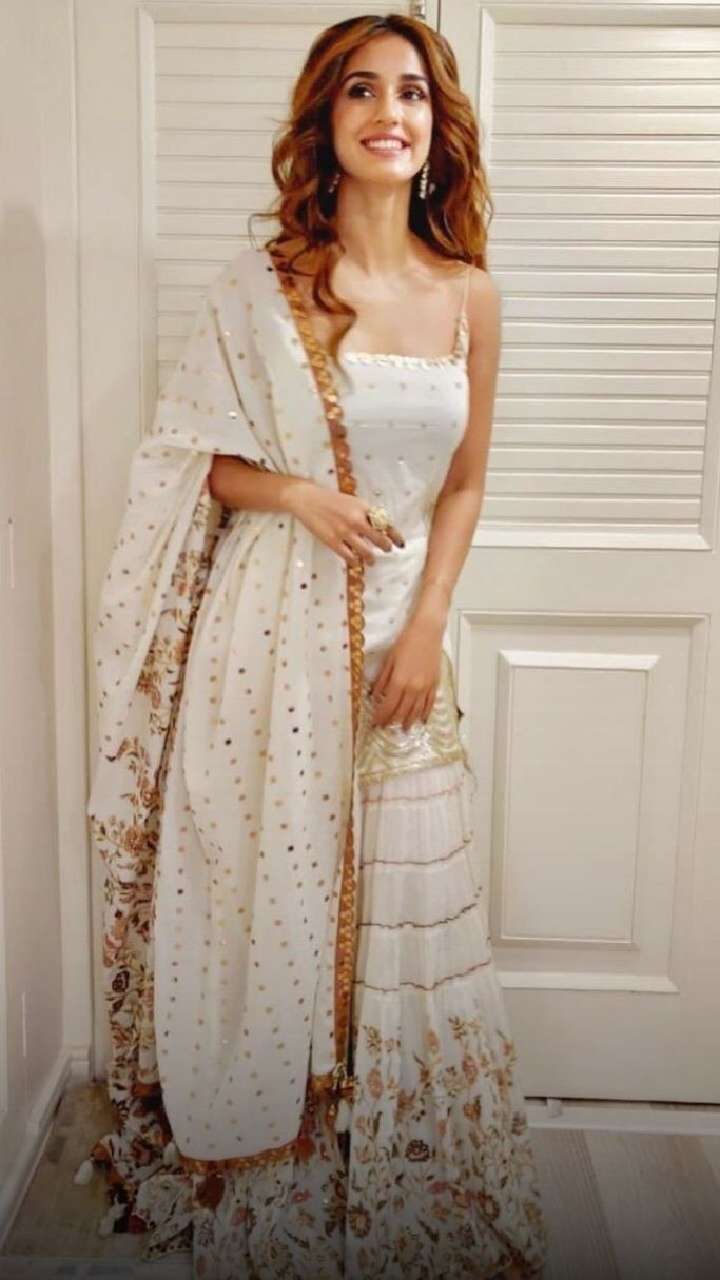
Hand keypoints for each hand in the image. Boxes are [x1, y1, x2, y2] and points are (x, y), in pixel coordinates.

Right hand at [287, 481, 403, 564]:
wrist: (307, 499)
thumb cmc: (330, 499)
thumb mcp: (352, 501)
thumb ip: (365, 513)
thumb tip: (379, 528)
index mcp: (363, 507)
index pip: (385, 523)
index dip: (395, 535)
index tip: (401, 543)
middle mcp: (356, 519)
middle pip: (379, 539)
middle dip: (385, 547)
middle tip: (386, 550)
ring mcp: (344, 531)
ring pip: (366, 551)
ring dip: (371, 558)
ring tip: (372, 560)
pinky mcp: (332, 541)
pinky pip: (349, 556)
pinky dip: (354, 560)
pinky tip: (355, 561)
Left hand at [369, 621, 443, 730]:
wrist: (427, 631)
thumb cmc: (407, 641)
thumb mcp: (389, 660)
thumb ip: (382, 680)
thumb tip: (375, 695)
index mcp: (399, 681)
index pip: (388, 706)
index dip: (381, 717)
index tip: (375, 723)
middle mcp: (413, 688)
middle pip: (401, 711)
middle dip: (392, 721)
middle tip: (385, 728)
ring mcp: (426, 687)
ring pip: (416, 711)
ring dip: (409, 721)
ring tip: (403, 729)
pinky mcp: (435, 684)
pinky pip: (430, 704)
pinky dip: (425, 713)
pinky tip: (421, 719)